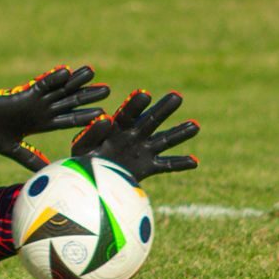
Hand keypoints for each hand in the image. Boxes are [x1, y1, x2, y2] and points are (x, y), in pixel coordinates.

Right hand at [0, 66, 109, 170]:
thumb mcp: (13, 150)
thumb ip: (30, 159)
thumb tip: (45, 172)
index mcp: (42, 123)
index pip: (69, 120)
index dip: (85, 117)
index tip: (104, 115)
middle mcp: (42, 110)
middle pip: (70, 102)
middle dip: (88, 96)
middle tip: (108, 90)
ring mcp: (36, 100)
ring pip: (60, 89)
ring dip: (76, 82)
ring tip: (92, 72)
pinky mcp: (26, 92)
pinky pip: (43, 84)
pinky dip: (54, 78)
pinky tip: (68, 71)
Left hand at [70, 89, 198, 180]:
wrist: (90, 183)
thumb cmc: (84, 161)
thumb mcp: (82, 147)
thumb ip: (92, 134)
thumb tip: (106, 119)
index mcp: (116, 126)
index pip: (128, 113)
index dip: (135, 105)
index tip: (144, 95)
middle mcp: (134, 134)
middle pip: (151, 120)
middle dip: (163, 109)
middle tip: (177, 96)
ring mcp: (143, 150)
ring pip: (164, 139)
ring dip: (180, 133)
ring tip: (195, 125)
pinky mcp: (148, 166)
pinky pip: (166, 165)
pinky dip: (180, 164)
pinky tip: (195, 162)